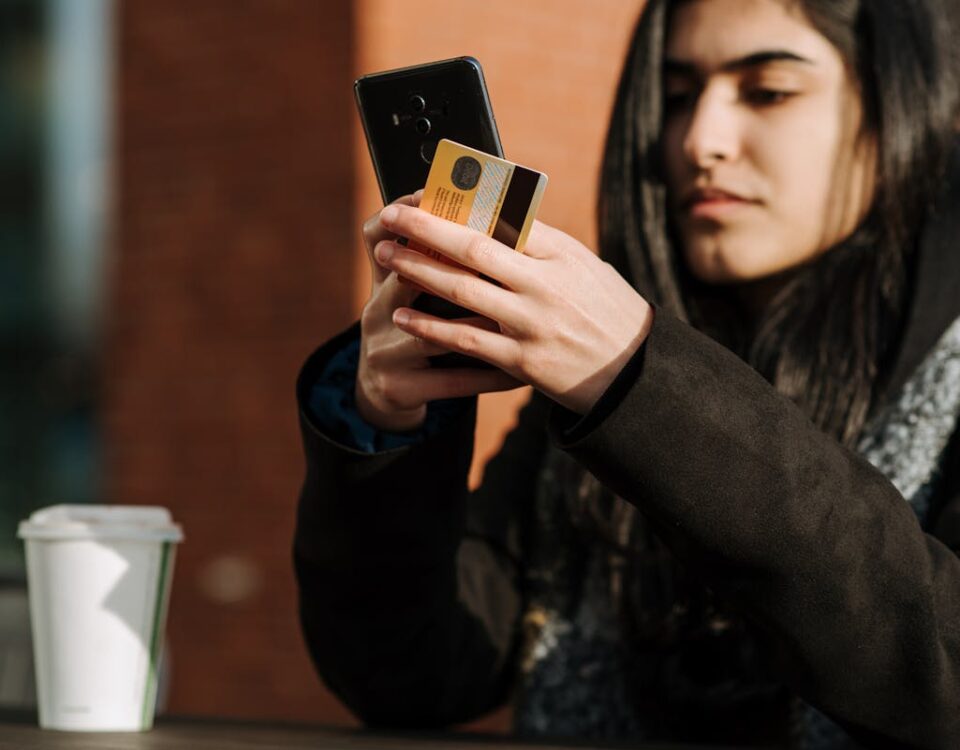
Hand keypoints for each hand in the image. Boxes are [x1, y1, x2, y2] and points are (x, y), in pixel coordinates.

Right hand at [355, 192, 522, 431]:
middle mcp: (374, 313)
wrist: (383, 389)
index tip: (449, 199)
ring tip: (525, 320)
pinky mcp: (400, 388)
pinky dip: (490, 376)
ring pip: (437, 336)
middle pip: (406, 280)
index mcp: (381, 282)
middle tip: (505, 257)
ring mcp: (385, 353)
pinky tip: (521, 374)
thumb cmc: (408, 325)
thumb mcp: (405, 292)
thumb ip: (437, 259)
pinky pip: (453, 380)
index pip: (376, 235)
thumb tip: (488, 215)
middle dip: (455, 265)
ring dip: (483, 326)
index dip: (410, 218)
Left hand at [374, 204, 653, 414]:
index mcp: (562, 254)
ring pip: (462, 291)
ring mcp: (533, 324)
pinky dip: (430, 326)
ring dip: (417, 271)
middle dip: (425, 230)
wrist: (633, 373)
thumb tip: (491, 218)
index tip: (425, 195)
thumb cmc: (605, 311)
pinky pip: (466, 340)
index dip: (458, 206)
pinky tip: (402, 315)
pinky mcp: (523, 362)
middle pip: (473, 249)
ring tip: (385, 257)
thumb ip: (540, 246)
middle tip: (389, 217)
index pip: (504, 218)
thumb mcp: (584, 267)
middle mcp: (546, 285)